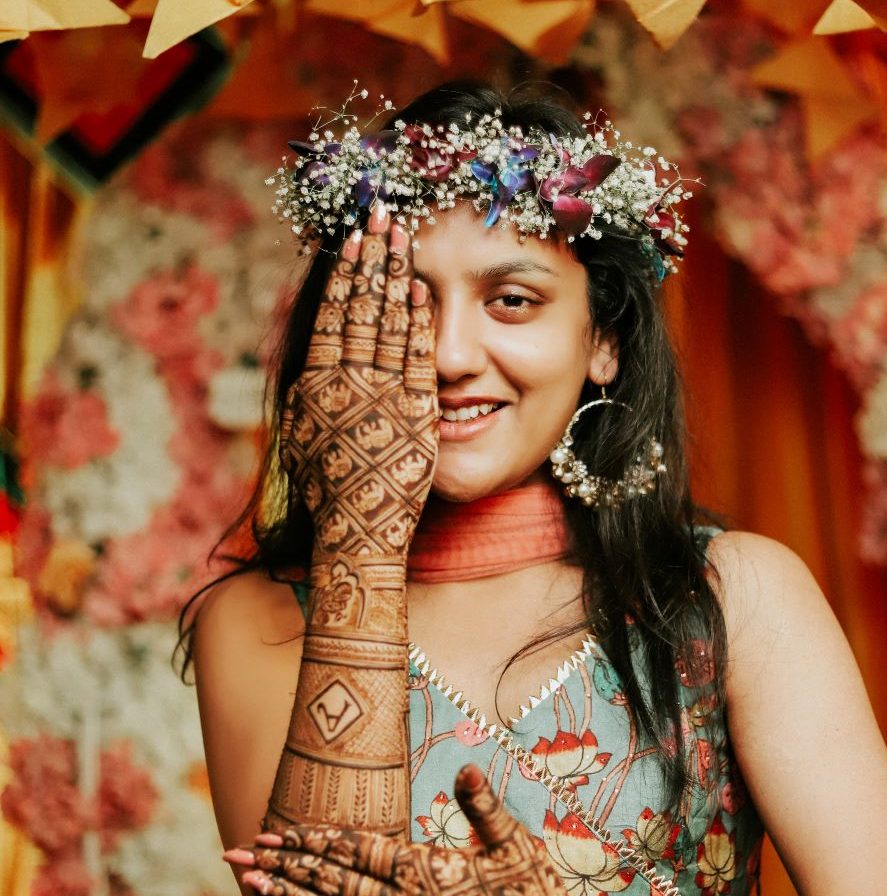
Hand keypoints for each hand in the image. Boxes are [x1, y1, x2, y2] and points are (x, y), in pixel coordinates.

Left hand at [233, 765, 596, 895]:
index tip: (276, 831)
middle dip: (285, 865)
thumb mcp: (515, 843)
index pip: (357, 850)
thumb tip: (465, 767)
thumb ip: (483, 807)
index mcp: (426, 870)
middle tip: (237, 855)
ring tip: (252, 886)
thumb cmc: (537, 895)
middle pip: (333, 882)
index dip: (313, 841)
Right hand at [279, 205, 438, 556]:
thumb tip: (311, 363)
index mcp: (315, 385)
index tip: (351, 236)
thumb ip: (308, 396)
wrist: (359, 530)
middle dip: (371, 257)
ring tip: (402, 235)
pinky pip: (415, 355)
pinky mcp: (413, 411)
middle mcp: (344, 383)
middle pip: (359, 307)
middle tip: (381, 213)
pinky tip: (423, 288)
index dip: (343, 273)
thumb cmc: (330, 491)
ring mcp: (380, 395)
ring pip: (387, 322)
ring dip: (395, 274)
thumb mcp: (303, 437)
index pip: (331, 315)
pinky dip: (418, 319)